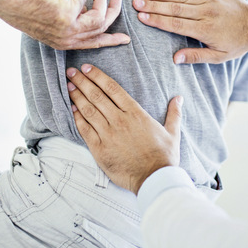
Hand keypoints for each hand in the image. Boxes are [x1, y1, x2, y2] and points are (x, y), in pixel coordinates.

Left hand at [0, 0, 129, 49]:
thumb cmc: (26, 5)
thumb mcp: (52, 17)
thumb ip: (70, 17)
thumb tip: (85, 8)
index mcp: (63, 43)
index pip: (93, 44)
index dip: (111, 40)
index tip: (125, 39)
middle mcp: (68, 39)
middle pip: (102, 28)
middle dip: (114, 12)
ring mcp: (69, 28)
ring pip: (99, 15)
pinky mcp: (69, 14)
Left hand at [66, 64, 182, 194]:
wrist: (154, 179)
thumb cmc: (164, 156)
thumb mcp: (172, 132)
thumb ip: (174, 113)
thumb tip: (179, 98)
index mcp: (135, 113)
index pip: (112, 88)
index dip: (98, 76)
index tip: (87, 68)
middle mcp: (119, 120)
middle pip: (97, 96)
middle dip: (82, 82)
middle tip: (71, 72)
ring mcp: (108, 134)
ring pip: (88, 110)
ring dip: (77, 96)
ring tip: (68, 86)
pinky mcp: (99, 149)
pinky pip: (85, 129)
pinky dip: (77, 118)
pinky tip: (71, 109)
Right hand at [132, 0, 247, 63]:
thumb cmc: (237, 42)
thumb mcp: (219, 56)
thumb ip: (196, 57)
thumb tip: (174, 59)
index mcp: (205, 30)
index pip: (176, 24)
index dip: (157, 20)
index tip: (141, 17)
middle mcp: (205, 12)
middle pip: (174, 8)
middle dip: (153, 5)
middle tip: (135, 3)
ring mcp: (209, 0)